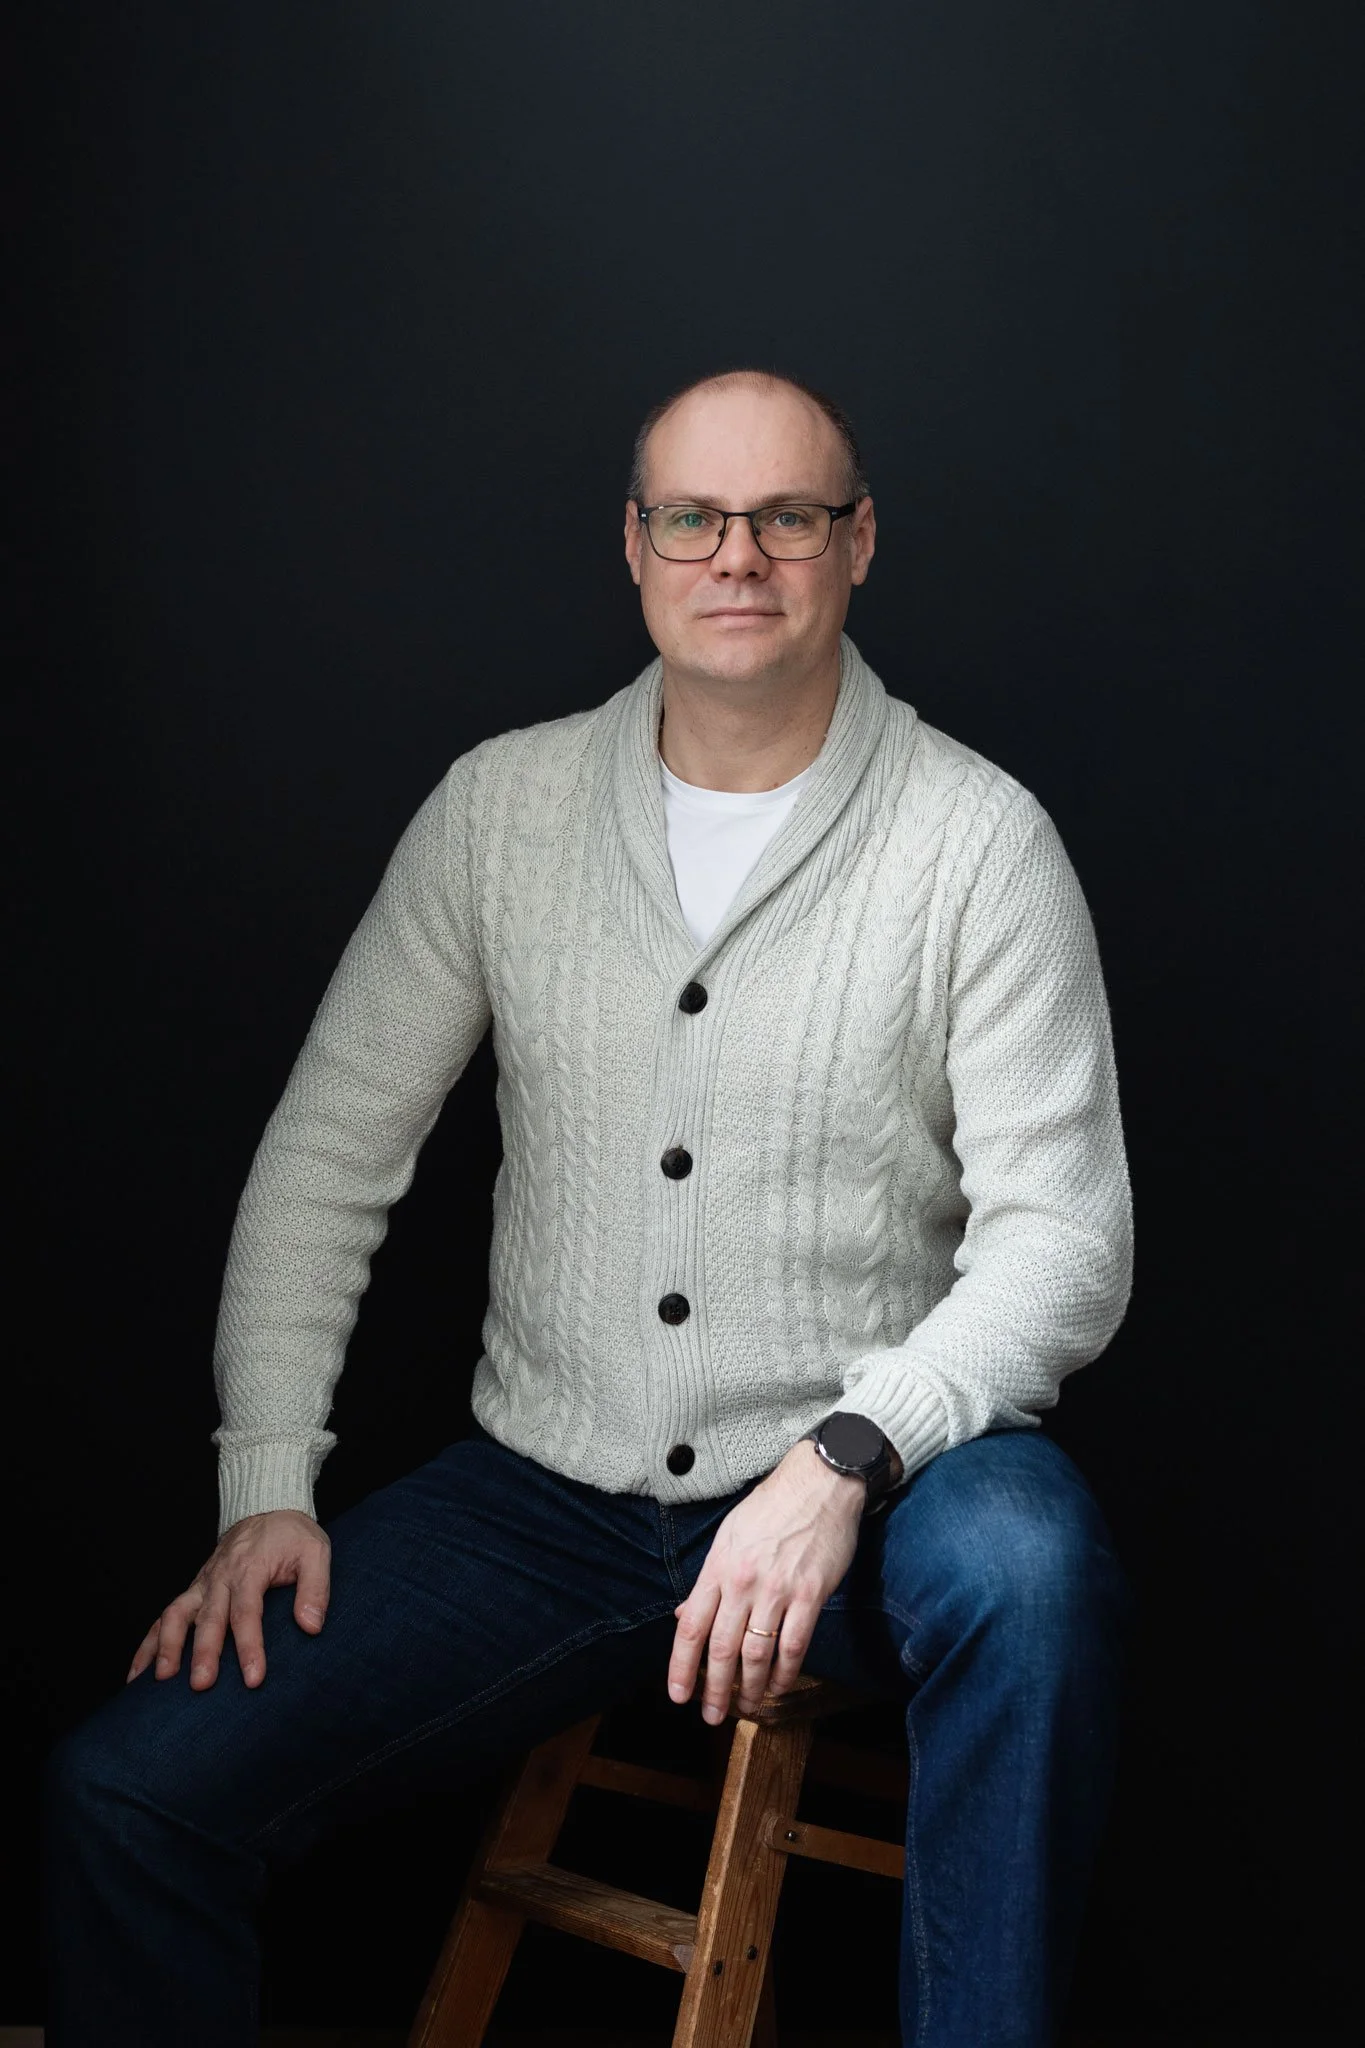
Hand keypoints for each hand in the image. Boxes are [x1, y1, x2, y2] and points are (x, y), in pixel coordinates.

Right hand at [125, 1509, 330, 1691]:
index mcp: (250, 1570)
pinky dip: (147, 1644)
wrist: (267, 1508)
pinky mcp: (192, 1591)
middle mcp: (220, 1578)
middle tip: (201, 1686)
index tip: (253, 1678)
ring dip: (165, 1647)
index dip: (250, 1646)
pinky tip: (137, 1675)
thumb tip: (311, 1626)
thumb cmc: (292, 1536)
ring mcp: (202, 1584)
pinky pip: (163, 1617)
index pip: (247, 1612)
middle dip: (203, 1653)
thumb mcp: (315, 1552)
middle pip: (208, 1618)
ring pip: (175, 1615)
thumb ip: (315, 1589)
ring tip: (160, 1682)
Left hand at [667, 1441, 865, 1722]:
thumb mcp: (729, 1535)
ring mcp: (777, 1589)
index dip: (681, 1666)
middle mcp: (742, 1581)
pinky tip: (779, 1686)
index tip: (677, 1694)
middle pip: (721, 1647)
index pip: (691, 1626)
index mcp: (718, 1567)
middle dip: (713, 1688)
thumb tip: (685, 1614)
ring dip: (750, 1687)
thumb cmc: (771, 1507)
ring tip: (747, 1706)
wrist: (818, 1482)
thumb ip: (709, 1579)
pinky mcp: (810, 1593)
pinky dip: (785, 1672)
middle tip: (710, 1715)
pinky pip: (794, 1644)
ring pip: (756, 1653)